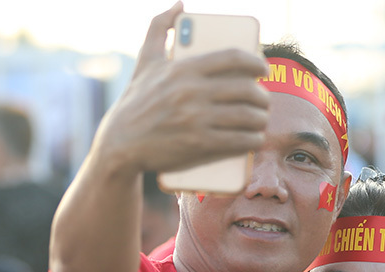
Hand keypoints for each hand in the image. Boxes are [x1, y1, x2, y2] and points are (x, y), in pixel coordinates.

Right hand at [93, 2, 270, 176]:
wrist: (120, 144)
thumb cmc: (136, 101)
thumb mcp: (145, 62)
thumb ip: (159, 29)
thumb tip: (179, 4)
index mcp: (183, 69)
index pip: (233, 57)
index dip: (256, 62)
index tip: (264, 69)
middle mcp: (191, 91)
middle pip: (246, 89)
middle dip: (263, 97)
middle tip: (263, 101)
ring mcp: (196, 119)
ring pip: (248, 117)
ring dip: (262, 119)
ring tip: (260, 120)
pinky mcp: (199, 144)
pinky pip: (240, 141)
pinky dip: (254, 140)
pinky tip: (255, 139)